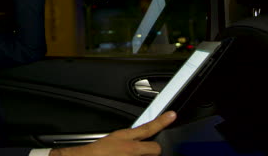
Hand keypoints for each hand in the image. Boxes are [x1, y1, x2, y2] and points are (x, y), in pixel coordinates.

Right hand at [50, 111, 176, 155]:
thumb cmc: (95, 152)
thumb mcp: (112, 138)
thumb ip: (127, 137)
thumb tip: (136, 136)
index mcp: (125, 138)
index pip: (148, 127)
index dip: (162, 121)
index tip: (172, 115)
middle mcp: (132, 150)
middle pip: (156, 148)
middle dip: (152, 149)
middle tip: (140, 151)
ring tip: (126, 155)